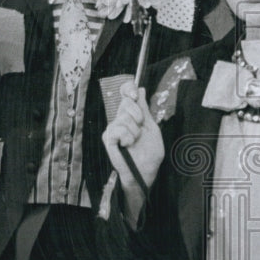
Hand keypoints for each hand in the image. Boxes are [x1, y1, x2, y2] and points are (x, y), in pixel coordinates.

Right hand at [102, 83, 164, 219]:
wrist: (145, 171)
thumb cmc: (150, 153)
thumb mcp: (152, 127)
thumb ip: (145, 109)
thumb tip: (140, 89)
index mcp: (132, 114)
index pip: (125, 93)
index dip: (128, 88)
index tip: (135, 94)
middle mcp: (120, 119)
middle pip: (125, 102)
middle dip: (138, 115)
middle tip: (141, 127)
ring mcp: (113, 128)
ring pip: (124, 118)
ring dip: (135, 131)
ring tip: (135, 141)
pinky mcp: (108, 138)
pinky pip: (117, 129)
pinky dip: (127, 137)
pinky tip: (127, 145)